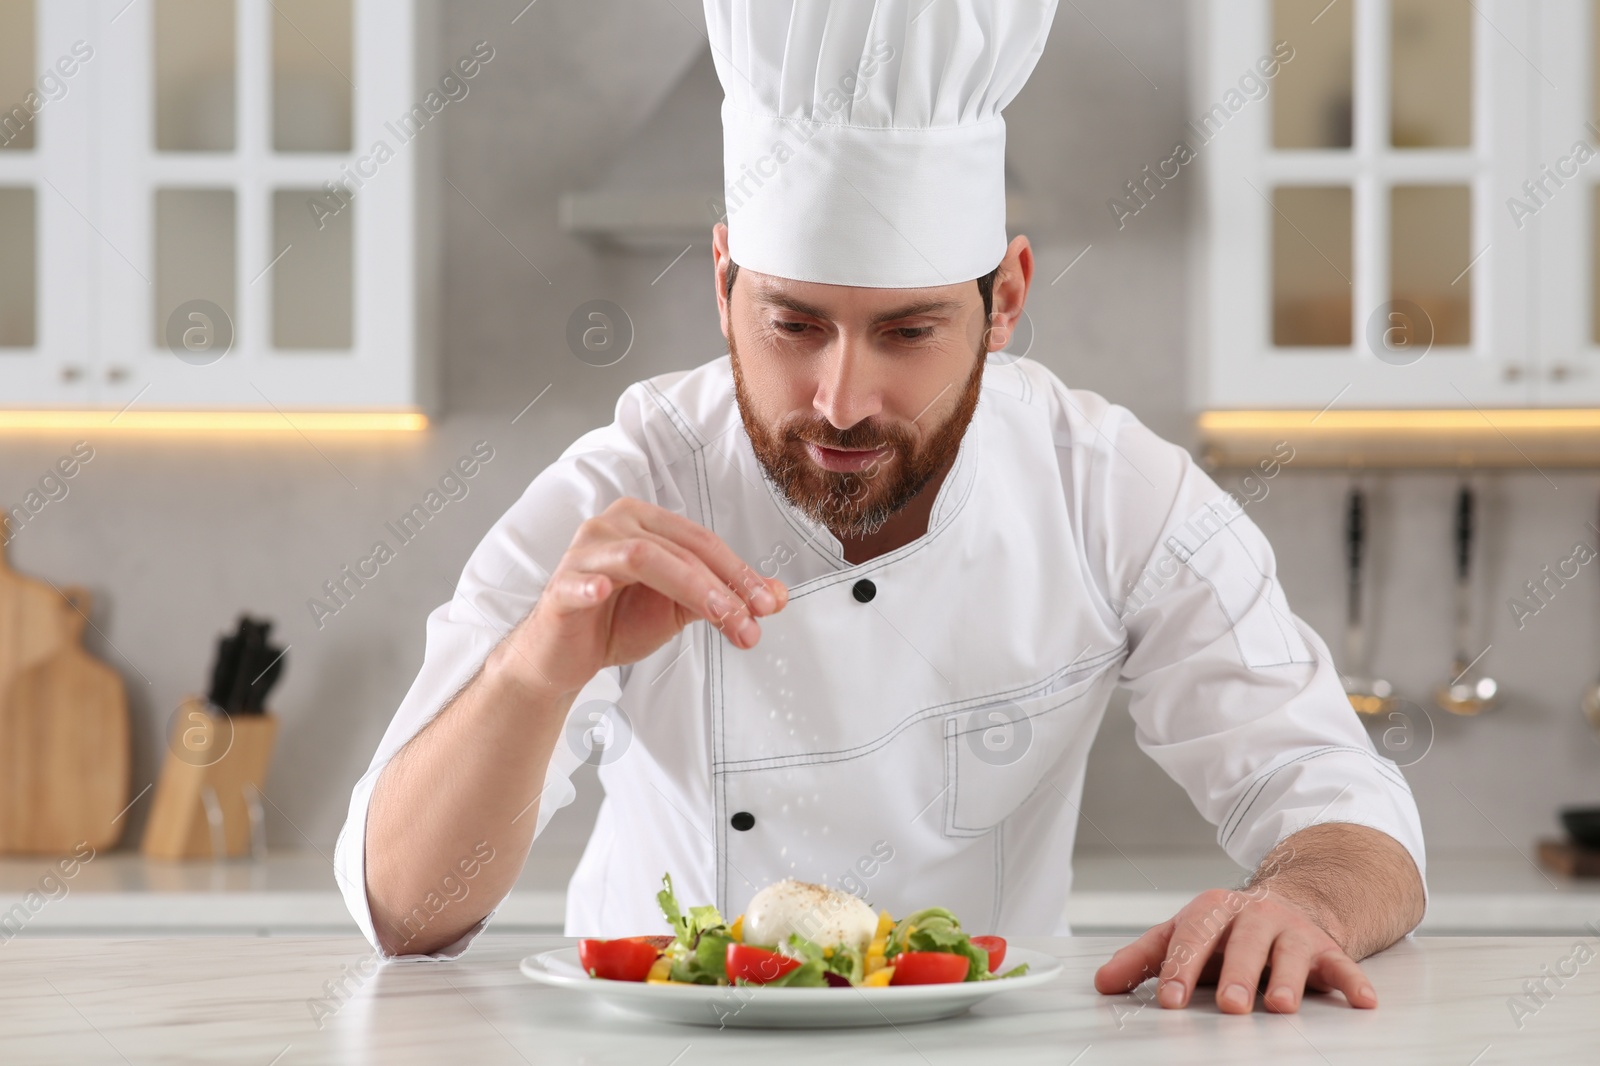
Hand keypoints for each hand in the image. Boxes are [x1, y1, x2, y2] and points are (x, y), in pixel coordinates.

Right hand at [502, 498, 787, 695]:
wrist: (568, 656)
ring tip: (719, 615)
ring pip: (644, 557)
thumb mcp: (680, 608)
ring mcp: (585, 553)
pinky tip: (602, 592)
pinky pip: (579, 580)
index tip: (767, 603)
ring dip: (690, 588)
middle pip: (680, 549)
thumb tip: (776, 596)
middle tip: (749, 620)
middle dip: (722, 587)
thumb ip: (724, 597)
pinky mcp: (560, 586)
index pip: (701, 541)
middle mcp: (615, 525)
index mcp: (645, 522)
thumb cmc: (618, 621)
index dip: (738, 571)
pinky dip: (591, 584)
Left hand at [1093, 885, 1377, 1013]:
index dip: (1178, 969)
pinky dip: (1353, 980)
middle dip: (1235, 974)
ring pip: (1289, 952)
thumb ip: (1144, 960)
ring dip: (1286, 978)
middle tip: (1228, 1006)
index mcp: (1211, 912)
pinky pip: (1342, 963)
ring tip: (1280, 1005)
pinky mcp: (1325, 946)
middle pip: (1241, 943)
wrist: (1288, 901)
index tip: (1168, 999)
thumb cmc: (1226, 929)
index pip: (1190, 938)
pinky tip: (1362, 1001)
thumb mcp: (1182, 935)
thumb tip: (1103, 985)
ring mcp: (1290, 930)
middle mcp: (1252, 916)